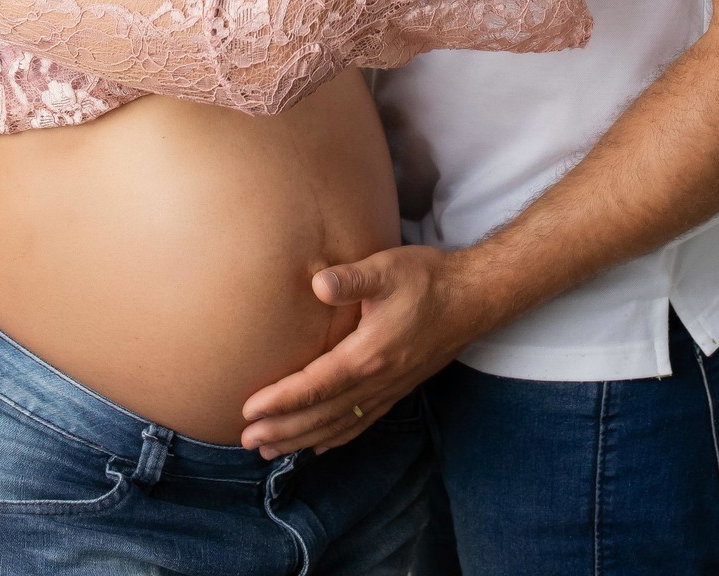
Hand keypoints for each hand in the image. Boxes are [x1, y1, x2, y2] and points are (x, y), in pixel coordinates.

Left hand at [240, 245, 476, 456]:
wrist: (472, 298)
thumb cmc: (426, 279)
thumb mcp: (387, 269)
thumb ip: (351, 278)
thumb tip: (318, 283)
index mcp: (367, 355)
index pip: (314, 386)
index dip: (279, 400)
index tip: (248, 411)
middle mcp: (376, 381)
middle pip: (321, 415)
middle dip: (282, 429)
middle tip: (246, 440)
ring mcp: (388, 390)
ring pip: (338, 425)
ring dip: (302, 439)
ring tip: (270, 450)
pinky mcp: (398, 389)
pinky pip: (361, 423)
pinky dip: (335, 439)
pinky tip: (319, 447)